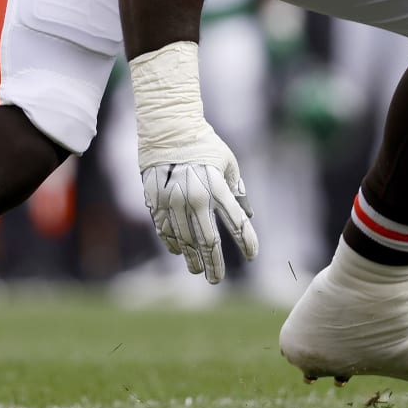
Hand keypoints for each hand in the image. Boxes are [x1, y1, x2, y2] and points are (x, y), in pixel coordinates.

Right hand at [141, 142, 257, 282]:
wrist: (169, 128)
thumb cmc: (204, 144)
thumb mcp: (228, 162)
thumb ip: (237, 188)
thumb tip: (246, 213)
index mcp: (217, 185)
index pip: (236, 221)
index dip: (246, 241)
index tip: (252, 256)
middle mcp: (195, 196)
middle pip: (207, 239)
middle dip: (214, 263)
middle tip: (217, 279)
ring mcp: (173, 200)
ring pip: (184, 239)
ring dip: (192, 258)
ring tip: (199, 270)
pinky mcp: (156, 200)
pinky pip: (165, 229)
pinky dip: (173, 243)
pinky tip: (179, 252)